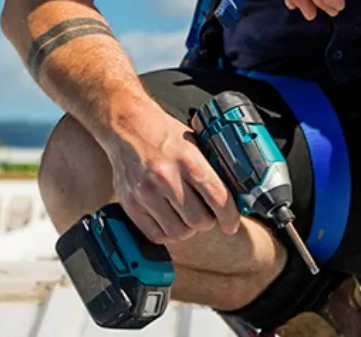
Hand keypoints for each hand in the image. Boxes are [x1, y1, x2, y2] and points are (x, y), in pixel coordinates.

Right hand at [102, 104, 242, 245]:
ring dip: (188, 229)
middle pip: (199, 220)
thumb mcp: (194, 141)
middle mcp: (167, 177)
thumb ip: (210, 166)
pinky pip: (156, 235)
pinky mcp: (131, 204)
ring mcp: (146, 193)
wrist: (127, 126)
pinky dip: (167, 233)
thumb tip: (233, 191)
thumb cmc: (163, 133)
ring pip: (178, 232)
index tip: (231, 224)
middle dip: (208, 221)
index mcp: (189, 159)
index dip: (229, 217)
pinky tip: (170, 220)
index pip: (218, 198)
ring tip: (187, 216)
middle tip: (207, 215)